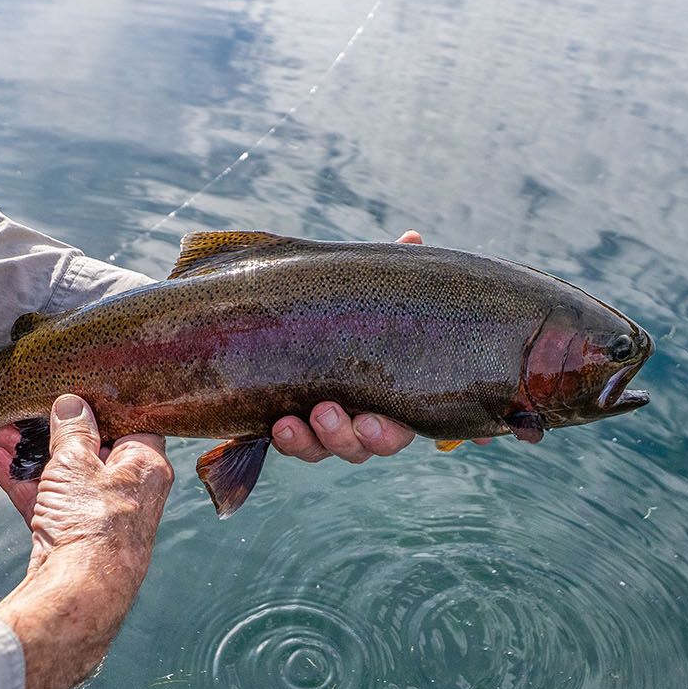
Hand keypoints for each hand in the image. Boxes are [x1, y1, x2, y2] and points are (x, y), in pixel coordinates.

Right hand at [0, 394, 171, 688]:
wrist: (77, 591)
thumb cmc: (91, 522)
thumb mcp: (76, 460)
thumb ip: (73, 428)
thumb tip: (73, 404)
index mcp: (147, 466)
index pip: (133, 423)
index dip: (105, 406)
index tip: (77, 391)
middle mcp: (130, 492)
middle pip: (92, 451)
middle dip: (53, 433)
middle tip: (25, 415)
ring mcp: (101, 517)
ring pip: (66, 478)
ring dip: (32, 458)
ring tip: (1, 436)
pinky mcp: (75, 538)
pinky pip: (50, 502)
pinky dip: (26, 484)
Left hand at [270, 229, 490, 460]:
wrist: (295, 321)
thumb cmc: (352, 313)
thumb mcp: (370, 295)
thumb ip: (391, 274)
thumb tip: (412, 239)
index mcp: (389, 396)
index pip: (397, 429)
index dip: (384, 433)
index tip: (370, 422)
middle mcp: (359, 421)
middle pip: (360, 447)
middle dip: (344, 436)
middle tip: (327, 412)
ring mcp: (322, 428)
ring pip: (322, 450)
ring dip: (309, 440)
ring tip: (291, 421)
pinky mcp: (290, 426)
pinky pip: (288, 444)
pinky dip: (284, 440)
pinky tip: (275, 424)